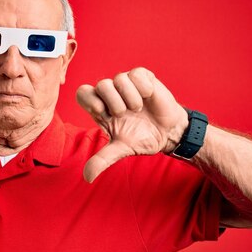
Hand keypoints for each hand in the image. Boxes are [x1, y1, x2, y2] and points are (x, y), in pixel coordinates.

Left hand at [76, 67, 188, 181]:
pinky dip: (143, 88)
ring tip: (139, 108)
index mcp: (100, 108)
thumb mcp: (121, 150)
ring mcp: (126, 83)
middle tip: (126, 114)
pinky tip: (148, 97)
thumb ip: (102, 160)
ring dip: (131, 98)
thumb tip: (87, 177)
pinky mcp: (142, 76)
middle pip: (100, 85)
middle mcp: (110, 93)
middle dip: (115, 104)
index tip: (104, 114)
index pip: (82, 92)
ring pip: (119, 79)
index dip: (90, 101)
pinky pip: (136, 74)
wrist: (168, 133)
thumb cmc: (142, 139)